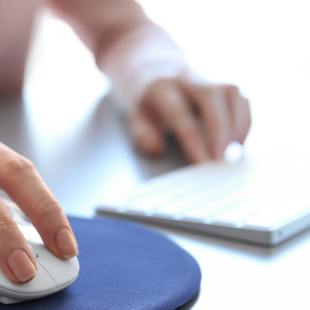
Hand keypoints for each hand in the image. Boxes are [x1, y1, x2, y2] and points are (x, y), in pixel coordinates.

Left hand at [129, 76, 250, 161]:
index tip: (202, 161)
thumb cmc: (150, 106)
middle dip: (219, 128)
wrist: (160, 76)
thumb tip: (156, 150)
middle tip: (220, 158)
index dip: (192, 138)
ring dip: (237, 124)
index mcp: (163, 89)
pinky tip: (238, 143)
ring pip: (232, 92)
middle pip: (211, 95)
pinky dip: (245, 122)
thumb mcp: (137, 120)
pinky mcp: (226, 87)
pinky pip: (243, 99)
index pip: (180, 113)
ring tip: (233, 152)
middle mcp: (188, 80)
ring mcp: (210, 80)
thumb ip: (143, 136)